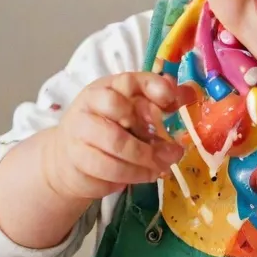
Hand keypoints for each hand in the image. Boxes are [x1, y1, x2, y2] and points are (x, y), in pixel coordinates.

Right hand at [43, 73, 186, 201]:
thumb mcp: (132, 112)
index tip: (172, 102)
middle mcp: (91, 104)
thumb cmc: (108, 130)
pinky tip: (147, 175)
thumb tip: (188, 94)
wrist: (69, 159)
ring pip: (117, 143)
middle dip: (147, 129)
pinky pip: (109, 168)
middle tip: (171, 150)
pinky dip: (134, 175)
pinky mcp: (78, 157)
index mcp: (108, 87)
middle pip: (117, 107)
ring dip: (146, 159)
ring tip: (163, 167)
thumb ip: (157, 102)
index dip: (153, 88)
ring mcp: (81, 130)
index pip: (129, 80)